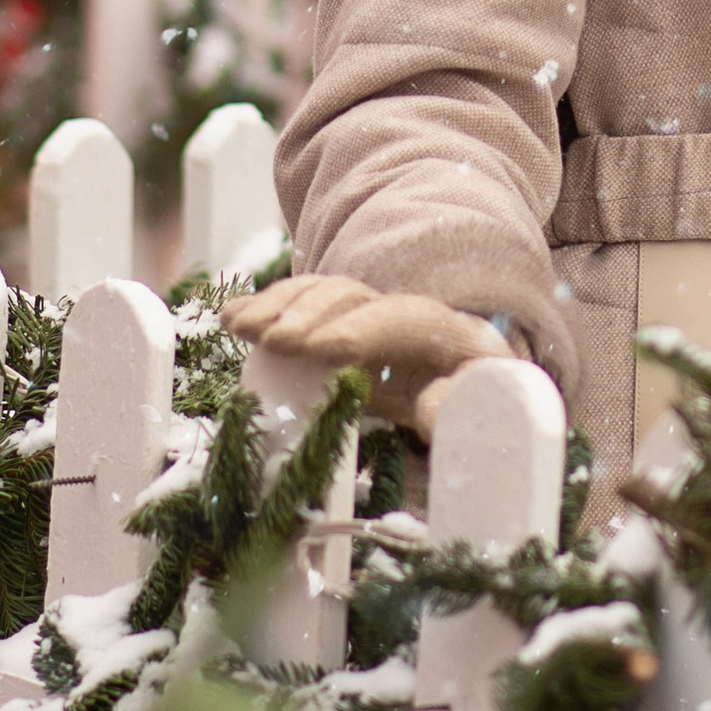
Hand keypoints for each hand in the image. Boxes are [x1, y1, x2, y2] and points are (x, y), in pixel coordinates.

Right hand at [225, 270, 516, 436]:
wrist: (474, 383)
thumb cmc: (474, 410)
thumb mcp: (479, 415)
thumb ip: (457, 411)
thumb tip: (433, 407)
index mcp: (448, 336)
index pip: (401, 321)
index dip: (362, 331)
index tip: (327, 350)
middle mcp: (407, 314)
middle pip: (356, 300)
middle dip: (312, 317)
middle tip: (274, 341)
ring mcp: (372, 314)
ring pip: (326, 294)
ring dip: (280, 307)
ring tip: (240, 327)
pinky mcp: (341, 322)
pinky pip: (303, 302)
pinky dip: (267, 307)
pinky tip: (232, 318)